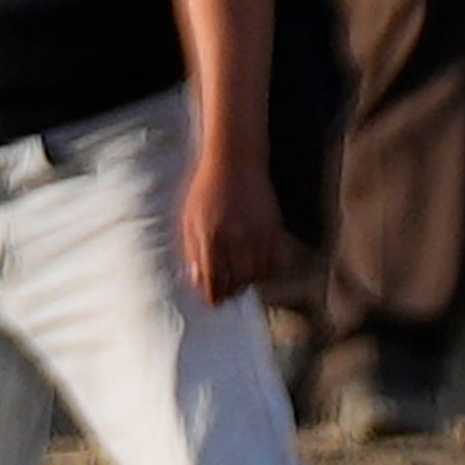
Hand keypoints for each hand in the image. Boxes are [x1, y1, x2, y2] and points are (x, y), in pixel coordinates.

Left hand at [182, 149, 295, 308]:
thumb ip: (192, 249)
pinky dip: (268, 271)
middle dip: (231, 292)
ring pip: (257, 275)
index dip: (213, 295)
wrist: (235, 161)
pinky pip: (275, 262)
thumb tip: (197, 279)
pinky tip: (258, 268)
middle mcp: (235, 238)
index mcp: (210, 236)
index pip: (213, 279)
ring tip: (241, 281)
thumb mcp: (189, 218)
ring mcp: (257, 234)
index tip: (213, 302)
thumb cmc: (206, 189)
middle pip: (237, 281)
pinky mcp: (274, 229)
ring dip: (249, 282)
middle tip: (228, 294)